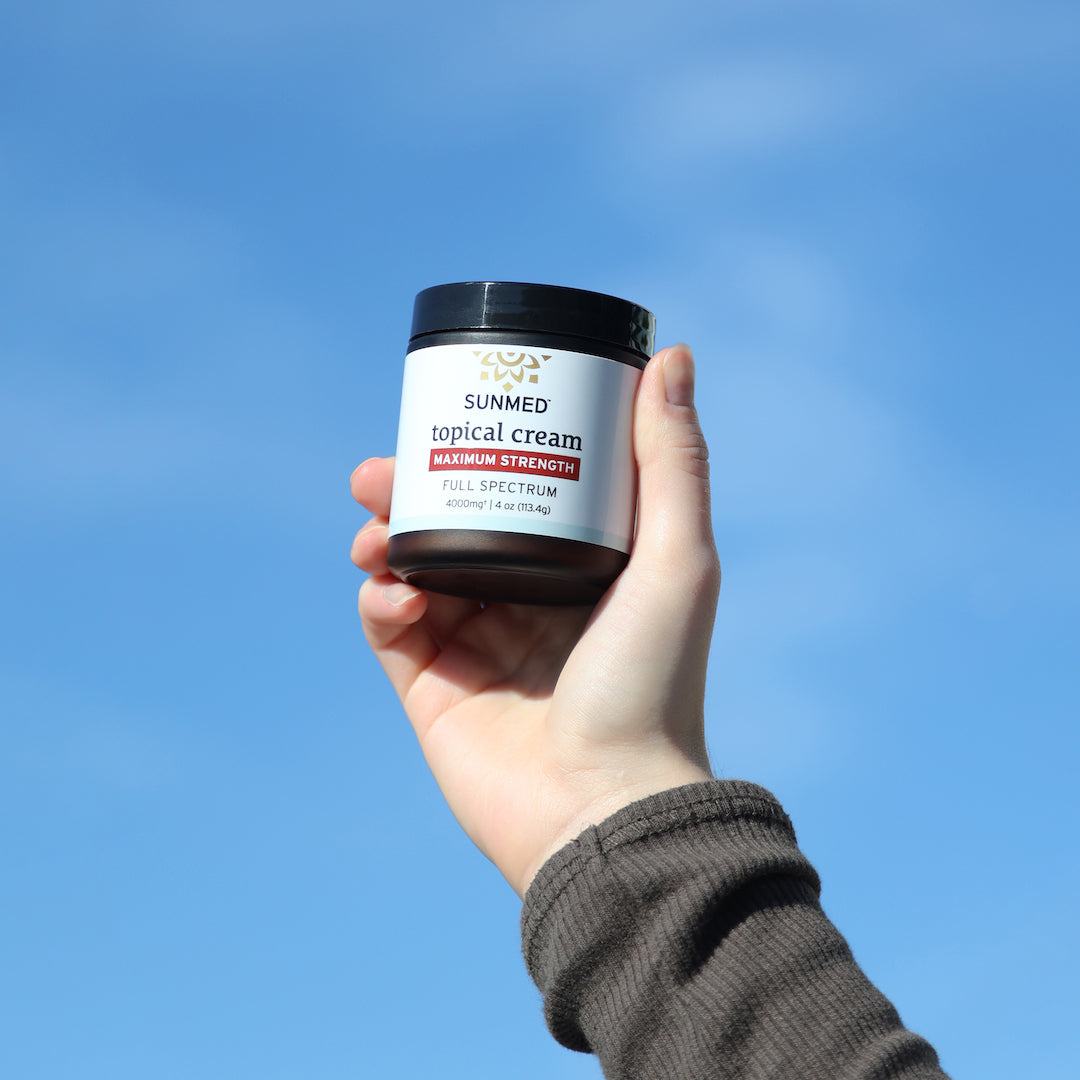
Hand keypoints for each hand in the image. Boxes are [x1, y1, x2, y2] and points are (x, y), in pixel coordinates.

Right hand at [350, 345, 720, 896]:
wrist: (604, 809)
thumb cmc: (653, 685)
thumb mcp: (678, 559)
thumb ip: (671, 460)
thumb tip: (672, 355)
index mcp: (582, 574)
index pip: (524, 496)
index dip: (486, 453)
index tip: (458, 417)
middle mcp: (529, 606)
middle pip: (457, 527)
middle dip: (411, 492)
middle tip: (379, 470)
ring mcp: (479, 649)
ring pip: (414, 572)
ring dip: (384, 539)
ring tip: (373, 525)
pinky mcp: (434, 692)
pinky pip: (391, 629)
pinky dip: (382, 603)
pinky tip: (394, 596)